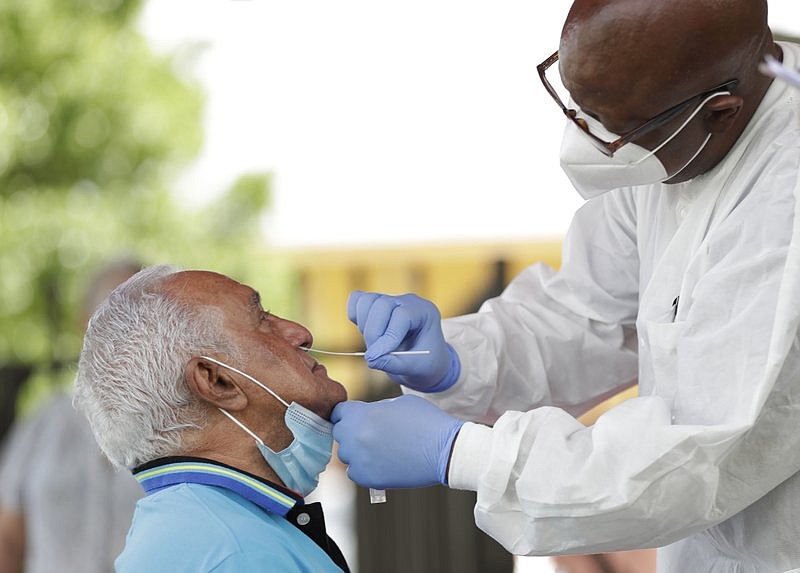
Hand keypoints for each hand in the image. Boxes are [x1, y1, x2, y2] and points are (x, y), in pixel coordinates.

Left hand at [331, 395, 463, 488]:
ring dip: (357, 451)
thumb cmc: (426, 422)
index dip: (348, 413)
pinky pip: (355, 472)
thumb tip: (366, 415)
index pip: (339, 412)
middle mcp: (356, 437)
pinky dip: (364, 468)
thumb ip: (376, 408)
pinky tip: (381, 463)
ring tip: (379, 449)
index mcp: (361, 414)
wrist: (445, 450)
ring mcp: (360, 459)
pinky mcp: (368, 478)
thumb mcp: (399, 403)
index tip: (356, 418)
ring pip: (346, 454)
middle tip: (370, 434)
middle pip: (340, 433)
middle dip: (352, 431)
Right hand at [347, 291, 459, 391]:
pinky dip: (355, 315)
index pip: (402, 315)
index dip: (388, 336)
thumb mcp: (414, 368)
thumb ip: (394, 364)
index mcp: (424, 312)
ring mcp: (390, 300)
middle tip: (374, 355)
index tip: (376, 356)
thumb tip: (371, 358)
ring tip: (374, 343)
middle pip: (382, 304)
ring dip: (364, 325)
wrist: (423, 360)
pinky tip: (364, 331)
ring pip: (367, 301)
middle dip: (373, 333)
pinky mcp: (375, 304)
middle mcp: (408, 301)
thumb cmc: (424, 363)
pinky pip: (357, 300)